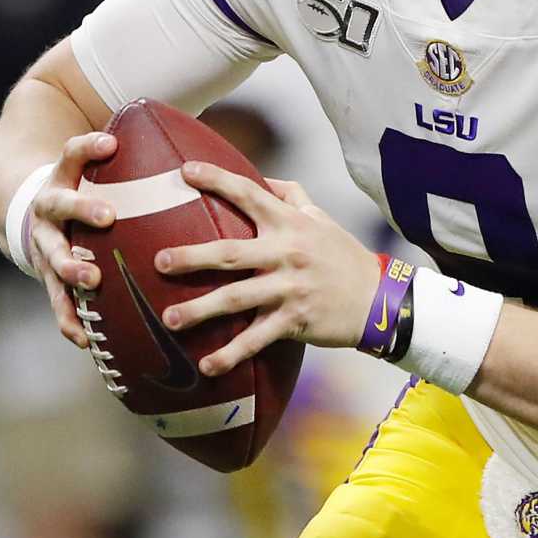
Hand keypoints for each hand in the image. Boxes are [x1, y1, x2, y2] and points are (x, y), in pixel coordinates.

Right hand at [24, 131, 120, 348]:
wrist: (34, 217)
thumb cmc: (85, 192)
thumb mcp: (95, 171)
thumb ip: (129, 164)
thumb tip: (191, 154)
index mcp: (62, 179)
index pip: (71, 153)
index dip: (88, 147)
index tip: (110, 143)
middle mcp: (48, 212)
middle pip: (60, 206)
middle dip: (83, 210)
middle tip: (108, 216)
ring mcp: (43, 246)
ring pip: (52, 257)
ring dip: (71, 268)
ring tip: (91, 280)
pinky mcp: (47, 278)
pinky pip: (57, 302)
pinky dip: (69, 320)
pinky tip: (85, 339)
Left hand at [156, 164, 377, 374]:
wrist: (378, 298)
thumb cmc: (343, 255)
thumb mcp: (322, 218)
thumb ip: (291, 195)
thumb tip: (261, 177)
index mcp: (291, 224)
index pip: (249, 194)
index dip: (217, 180)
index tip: (185, 171)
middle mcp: (287, 253)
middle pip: (231, 252)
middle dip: (192, 257)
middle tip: (158, 262)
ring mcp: (290, 289)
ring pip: (237, 299)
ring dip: (200, 310)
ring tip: (168, 318)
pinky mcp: (294, 321)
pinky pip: (256, 340)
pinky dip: (231, 355)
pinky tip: (206, 366)